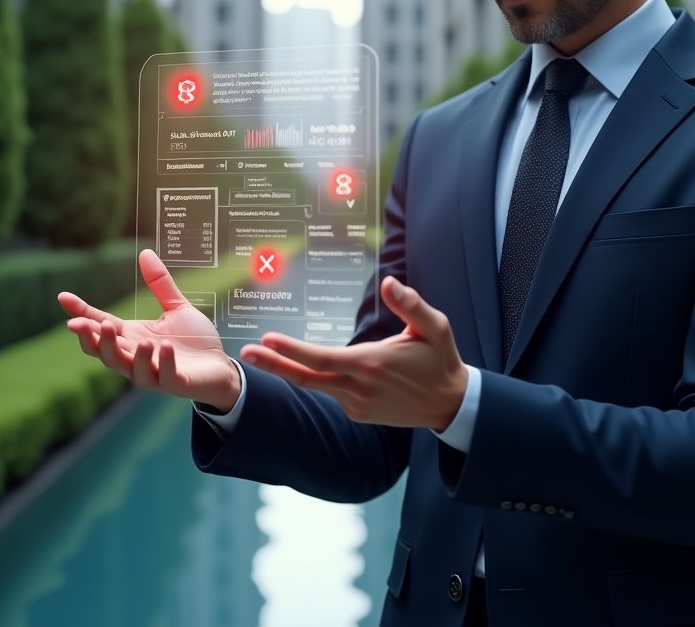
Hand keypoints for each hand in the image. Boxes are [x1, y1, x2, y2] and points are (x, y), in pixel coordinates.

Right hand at [58, 249, 240, 412]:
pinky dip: (164, 362)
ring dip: (130, 355)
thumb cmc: (194, 341)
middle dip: (96, 341)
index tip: (62, 296)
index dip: (81, 313)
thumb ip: (160, 285)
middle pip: (107, 352)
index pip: (100, 325)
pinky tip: (165, 347)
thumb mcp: (176, 308)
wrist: (220, 367)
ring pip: (131, 369)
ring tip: (139, 340)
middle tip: (94, 325)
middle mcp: (138, 356)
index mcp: (133, 337)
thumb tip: (145, 252)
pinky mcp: (176, 382)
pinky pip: (165, 375)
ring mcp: (155, 372)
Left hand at [240, 277, 468, 430]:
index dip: (291, 349)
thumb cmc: (440, 360)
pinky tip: (311, 366)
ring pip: (315, 385)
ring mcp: (357, 404)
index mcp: (371, 364)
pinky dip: (316, 378)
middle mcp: (359, 388)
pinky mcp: (359, 412)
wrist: (449, 403)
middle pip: (306, 377)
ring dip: (289, 370)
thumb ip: (410, 304)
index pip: (320, 358)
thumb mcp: (434, 327)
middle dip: (273, 363)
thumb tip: (390, 282)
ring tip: (265, 353)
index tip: (266, 338)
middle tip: (245, 353)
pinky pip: (332, 392)